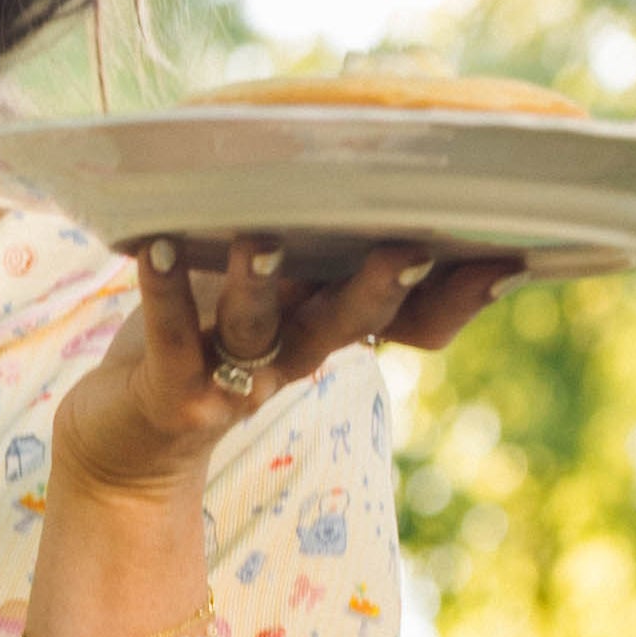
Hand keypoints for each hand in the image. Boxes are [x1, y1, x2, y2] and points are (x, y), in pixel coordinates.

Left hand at [52, 229, 519, 503]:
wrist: (127, 443)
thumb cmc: (209, 347)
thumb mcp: (283, 302)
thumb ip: (329, 263)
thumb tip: (400, 194)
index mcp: (329, 329)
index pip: (410, 321)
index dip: (456, 296)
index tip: (508, 255)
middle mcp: (291, 358)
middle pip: (344, 323)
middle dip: (378, 289)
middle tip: (410, 245)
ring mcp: (232, 381)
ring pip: (256, 330)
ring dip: (261, 284)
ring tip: (263, 240)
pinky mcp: (171, 392)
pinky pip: (169, 335)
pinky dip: (163, 289)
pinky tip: (155, 244)